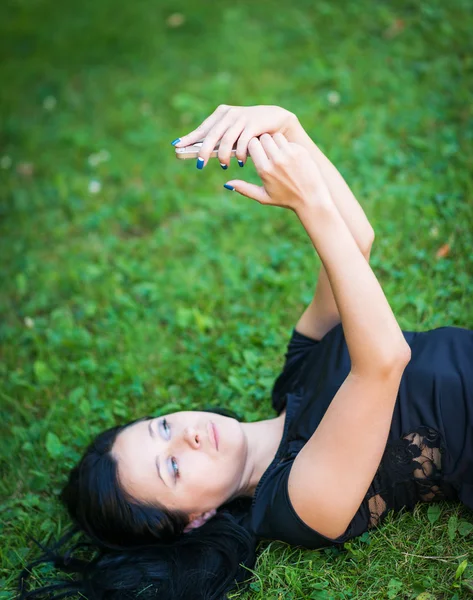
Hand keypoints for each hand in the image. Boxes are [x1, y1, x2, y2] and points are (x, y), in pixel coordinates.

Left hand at [172, 105, 295, 167]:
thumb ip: (220, 141)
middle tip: (200, 165)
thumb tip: (202, 156)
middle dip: (203, 152)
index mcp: (222, 114)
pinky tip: (241, 162)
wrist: (277, 121)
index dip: (189, 138)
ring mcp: (241, 117)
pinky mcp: (254, 123)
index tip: (176, 146)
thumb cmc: (252, 131)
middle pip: (211, 135)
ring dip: (223, 156)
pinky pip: (242, 142)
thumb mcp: (234, 134)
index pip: (202, 129)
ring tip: (224, 166)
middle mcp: (229, 114)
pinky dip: (240, 155)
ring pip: (226, 141)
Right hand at [225, 133, 332, 213]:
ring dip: (273, 142)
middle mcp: (276, 160)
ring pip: (275, 136)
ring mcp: (289, 154)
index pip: (251, 144)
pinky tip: (288, 155)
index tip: (253, 153)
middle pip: (262, 137)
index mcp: (264, 169)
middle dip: (261, 143)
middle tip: (264, 151)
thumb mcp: (263, 197)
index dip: (251, 147)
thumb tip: (227, 184)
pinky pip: (288, 140)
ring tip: (275, 152)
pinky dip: (285, 145)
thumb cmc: (285, 199)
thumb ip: (244, 189)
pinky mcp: (300, 151)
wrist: (311, 199)